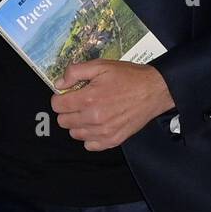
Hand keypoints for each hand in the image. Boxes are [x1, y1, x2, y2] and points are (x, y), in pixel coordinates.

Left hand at [50, 59, 176, 150]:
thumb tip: (59, 84)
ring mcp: (103, 132)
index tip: (69, 94)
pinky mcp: (113, 140)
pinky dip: (90, 136)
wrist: (154, 90)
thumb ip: (75, 72)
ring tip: (89, 112)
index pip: (57, 105)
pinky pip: (89, 145)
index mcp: (88, 98)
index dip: (60, 97)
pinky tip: (97, 125)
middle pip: (63, 121)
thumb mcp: (101, 66)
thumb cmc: (128, 77)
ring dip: (78, 124)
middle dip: (67, 110)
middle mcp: (93, 118)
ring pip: (75, 134)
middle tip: (80, 102)